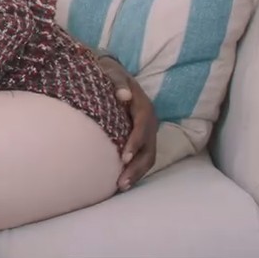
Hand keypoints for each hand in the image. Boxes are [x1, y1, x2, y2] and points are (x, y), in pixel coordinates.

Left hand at [95, 54, 157, 189]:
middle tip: (122, 182)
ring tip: (122, 186)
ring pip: (147, 156)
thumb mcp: (112, 71)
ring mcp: (146, 132)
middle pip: (149, 148)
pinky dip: (134, 169)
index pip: (143, 126)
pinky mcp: (140, 138)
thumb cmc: (109, 73)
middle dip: (137, 166)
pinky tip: (121, 181)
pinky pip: (141, 157)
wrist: (112, 73)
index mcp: (143, 106)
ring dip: (136, 172)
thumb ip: (117, 82)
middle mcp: (149, 121)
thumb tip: (124, 95)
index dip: (136, 142)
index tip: (124, 156)